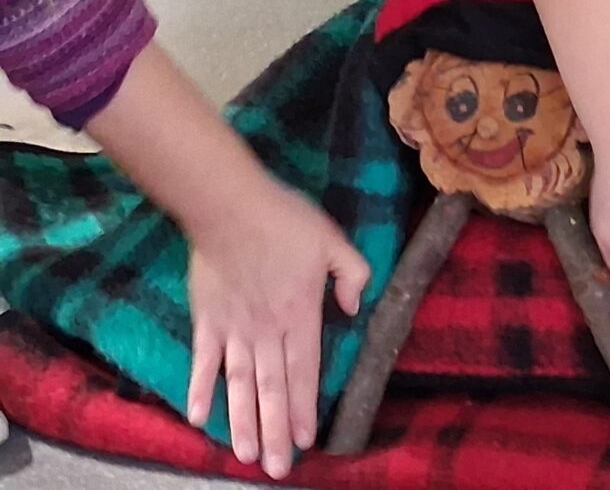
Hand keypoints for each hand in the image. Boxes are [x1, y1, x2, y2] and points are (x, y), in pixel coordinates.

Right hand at [183, 178, 368, 479]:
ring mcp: (233, 328)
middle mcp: (267, 330)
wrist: (229, 205)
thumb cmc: (285, 219)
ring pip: (239, 384)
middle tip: (277, 469)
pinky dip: (199, 390)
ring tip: (245, 456)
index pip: (304, 372)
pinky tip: (198, 418)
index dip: (303, 408)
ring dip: (241, 422)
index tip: (305, 440)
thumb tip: (353, 306)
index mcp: (300, 315)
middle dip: (274, 432)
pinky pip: (202, 361)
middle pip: (271, 389)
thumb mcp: (334, 240)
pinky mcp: (206, 319)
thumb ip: (352, 273)